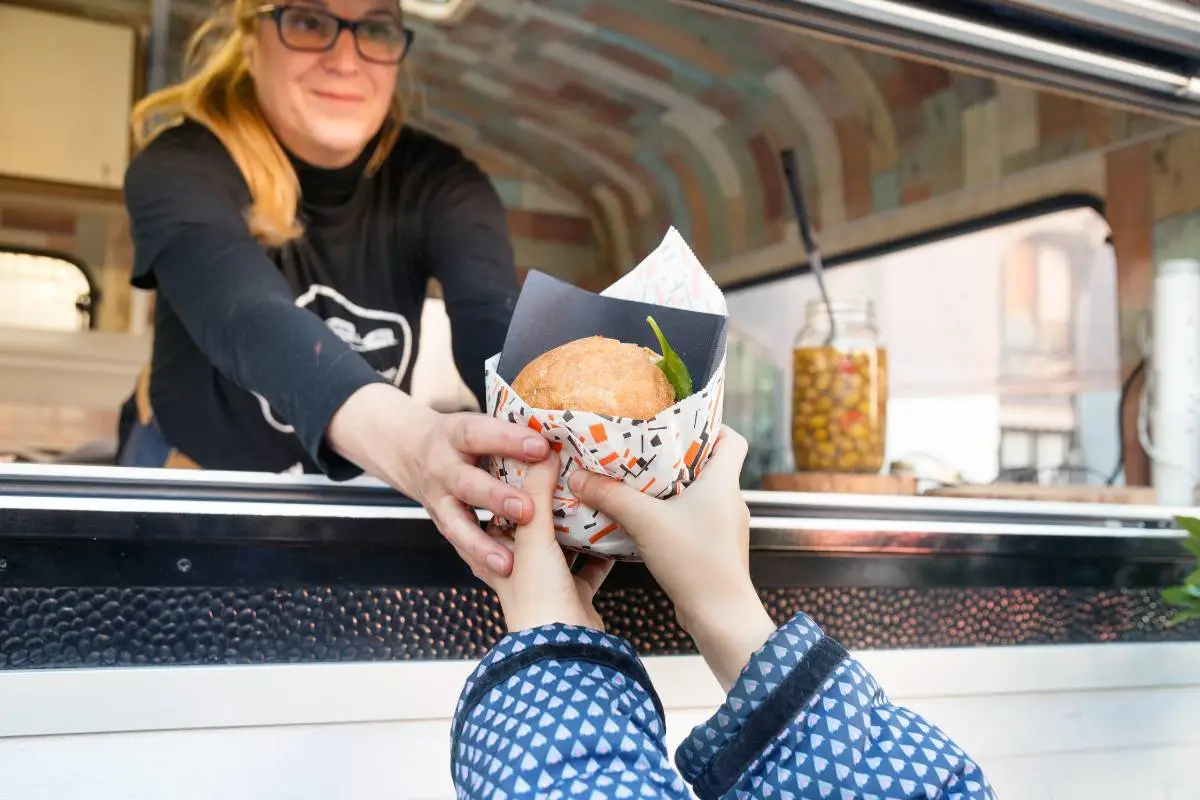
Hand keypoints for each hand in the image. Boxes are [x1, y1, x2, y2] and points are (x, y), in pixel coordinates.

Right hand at [328, 384, 549, 576]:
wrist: (411, 451)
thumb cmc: (465, 438)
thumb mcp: (480, 427)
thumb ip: (512, 436)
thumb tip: (557, 443)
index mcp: (455, 434)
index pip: (480, 434)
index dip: (509, 440)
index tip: (541, 448)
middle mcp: (441, 467)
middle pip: (466, 483)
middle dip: (495, 498)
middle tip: (527, 509)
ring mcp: (437, 498)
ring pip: (456, 524)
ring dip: (482, 544)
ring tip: (508, 563)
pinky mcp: (440, 522)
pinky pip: (458, 544)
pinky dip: (478, 559)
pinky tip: (501, 572)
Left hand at [469, 452, 612, 632]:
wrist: (562, 648)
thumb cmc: (536, 595)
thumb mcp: (532, 535)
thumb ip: (538, 494)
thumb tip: (544, 452)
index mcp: (494, 553)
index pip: (494, 512)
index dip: (505, 487)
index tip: (523, 460)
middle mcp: (517, 568)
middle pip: (530, 528)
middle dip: (545, 504)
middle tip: (563, 474)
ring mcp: (546, 584)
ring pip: (560, 546)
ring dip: (574, 526)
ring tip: (590, 496)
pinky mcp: (573, 596)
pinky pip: (589, 568)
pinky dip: (601, 552)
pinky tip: (615, 533)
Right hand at [568, 426, 774, 689]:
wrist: (720, 616)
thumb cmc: (695, 563)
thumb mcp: (646, 522)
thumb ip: (611, 496)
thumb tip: (578, 476)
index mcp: (724, 482)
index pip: (733, 438)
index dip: (711, 425)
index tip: (680, 422)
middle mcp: (730, 500)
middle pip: (710, 464)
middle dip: (678, 455)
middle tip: (646, 449)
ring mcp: (724, 527)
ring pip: (700, 493)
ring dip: (672, 486)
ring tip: (638, 481)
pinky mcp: (714, 548)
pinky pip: (693, 519)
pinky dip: (672, 513)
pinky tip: (644, 519)